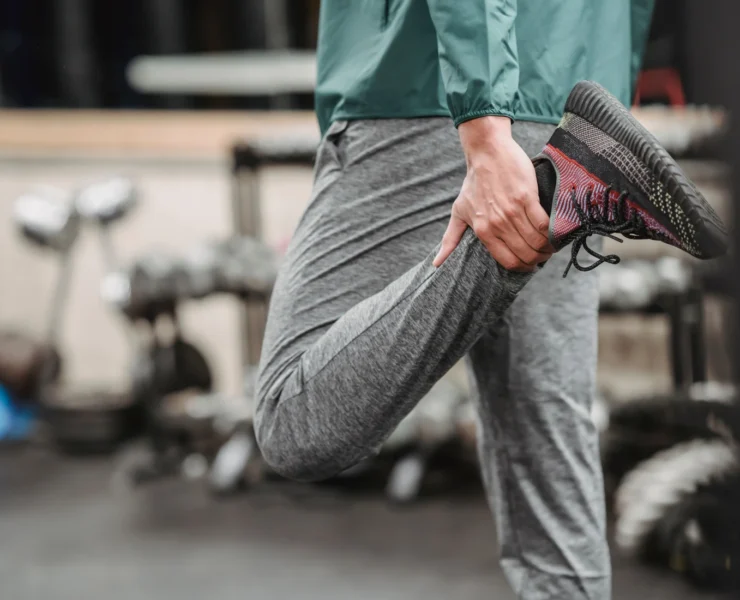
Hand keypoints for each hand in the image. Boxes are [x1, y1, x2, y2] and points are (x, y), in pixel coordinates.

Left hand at [433, 116, 553, 270]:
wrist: (486, 152)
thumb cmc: (473, 182)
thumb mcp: (458, 211)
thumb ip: (450, 238)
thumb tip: (436, 263)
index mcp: (483, 231)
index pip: (508, 261)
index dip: (523, 267)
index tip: (530, 265)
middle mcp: (498, 224)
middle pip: (525, 254)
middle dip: (538, 260)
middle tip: (544, 256)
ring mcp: (513, 211)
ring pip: (537, 241)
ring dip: (548, 247)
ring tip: (551, 245)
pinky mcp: (527, 197)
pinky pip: (544, 223)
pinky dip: (553, 231)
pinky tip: (556, 231)